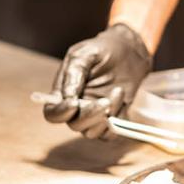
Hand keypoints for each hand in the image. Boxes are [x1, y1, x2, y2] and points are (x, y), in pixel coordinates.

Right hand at [43, 23, 152, 139]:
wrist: (129, 49)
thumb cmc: (103, 50)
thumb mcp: (85, 54)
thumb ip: (73, 74)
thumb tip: (67, 97)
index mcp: (63, 93)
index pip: (53, 114)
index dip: (60, 112)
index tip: (73, 103)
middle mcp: (77, 108)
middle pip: (74, 125)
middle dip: (89, 115)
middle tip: (104, 101)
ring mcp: (95, 115)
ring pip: (92, 132)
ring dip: (106, 116)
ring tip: (118, 91)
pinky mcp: (112, 118)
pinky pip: (110, 133)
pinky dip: (117, 122)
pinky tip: (122, 99)